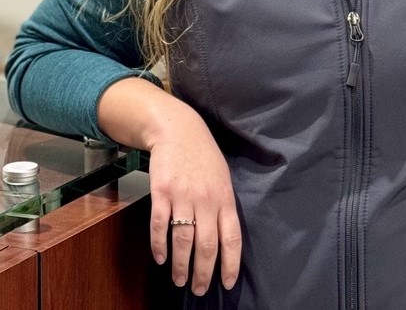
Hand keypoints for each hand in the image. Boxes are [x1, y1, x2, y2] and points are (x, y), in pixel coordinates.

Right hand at [147, 107, 241, 295]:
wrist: (179, 130)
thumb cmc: (204, 156)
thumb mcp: (223, 178)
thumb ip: (224, 205)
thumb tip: (224, 239)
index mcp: (225, 197)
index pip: (231, 238)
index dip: (230, 264)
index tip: (227, 283)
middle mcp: (206, 199)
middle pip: (206, 245)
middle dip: (203, 273)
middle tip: (199, 289)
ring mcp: (183, 196)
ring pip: (183, 240)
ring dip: (181, 265)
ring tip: (180, 280)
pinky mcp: (161, 193)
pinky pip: (160, 226)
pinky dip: (159, 246)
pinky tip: (160, 258)